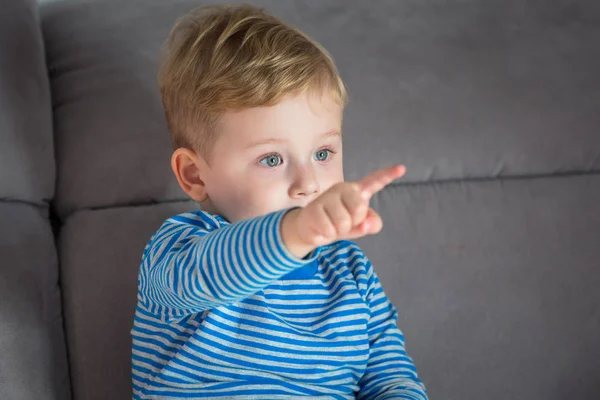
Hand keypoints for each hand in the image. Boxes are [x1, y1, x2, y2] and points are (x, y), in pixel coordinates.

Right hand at [281, 165, 405, 257]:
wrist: (312, 228)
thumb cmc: (339, 222)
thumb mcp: (360, 225)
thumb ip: (372, 224)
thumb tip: (366, 224)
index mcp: (357, 190)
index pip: (374, 181)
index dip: (388, 175)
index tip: (402, 168)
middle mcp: (342, 189)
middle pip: (359, 210)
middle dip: (353, 222)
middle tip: (343, 221)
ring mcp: (326, 197)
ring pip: (343, 223)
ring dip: (338, 231)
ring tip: (331, 225)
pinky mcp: (313, 209)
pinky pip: (328, 230)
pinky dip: (327, 235)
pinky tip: (321, 228)